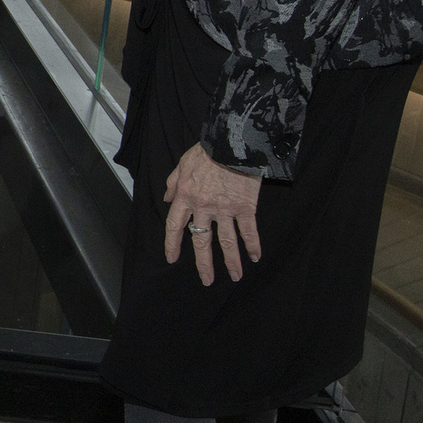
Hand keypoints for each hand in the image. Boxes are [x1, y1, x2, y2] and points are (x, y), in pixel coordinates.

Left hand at [164, 142, 262, 284]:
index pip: (175, 226)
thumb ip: (173, 183)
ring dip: (231, 262)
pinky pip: (249, 231)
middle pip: (201, 241)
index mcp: (185, 197)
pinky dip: (253, 245)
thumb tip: (167, 199)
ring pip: (227, 242)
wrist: (231, 142)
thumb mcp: (182, 164)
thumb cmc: (206, 151)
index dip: (172, 244)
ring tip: (235, 276)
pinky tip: (255, 257)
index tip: (172, 259)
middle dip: (204, 264)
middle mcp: (203, 207)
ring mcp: (225, 209)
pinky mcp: (245, 207)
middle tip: (207, 280)